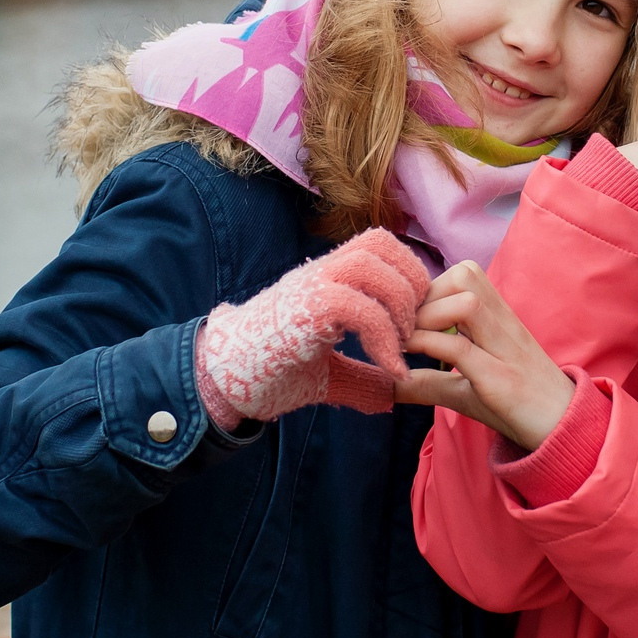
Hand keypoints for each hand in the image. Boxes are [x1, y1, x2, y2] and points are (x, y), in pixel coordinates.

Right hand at [194, 229, 428, 425]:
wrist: (221, 381)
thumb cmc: (269, 373)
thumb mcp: (327, 375)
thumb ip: (360, 377)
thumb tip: (392, 394)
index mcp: (327, 278)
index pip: (377, 243)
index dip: (408, 270)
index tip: (416, 315)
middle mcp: (319, 273)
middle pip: (378, 243)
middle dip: (411, 283)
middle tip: (416, 330)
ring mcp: (308, 287)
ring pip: (369, 265)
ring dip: (399, 305)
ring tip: (403, 347)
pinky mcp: (303, 310)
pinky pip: (358, 307)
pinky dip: (384, 338)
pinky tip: (391, 368)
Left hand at [396, 262, 579, 450]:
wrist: (566, 430)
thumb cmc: (518, 406)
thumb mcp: (467, 390)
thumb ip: (430, 381)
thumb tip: (387, 384)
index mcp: (500, 319)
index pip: (465, 273)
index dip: (429, 287)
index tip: (407, 317)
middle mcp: (505, 326)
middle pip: (465, 275)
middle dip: (424, 297)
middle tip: (402, 329)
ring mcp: (506, 351)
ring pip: (466, 303)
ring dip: (425, 318)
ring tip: (405, 344)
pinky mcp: (502, 381)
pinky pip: (460, 350)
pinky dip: (426, 349)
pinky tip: (404, 367)